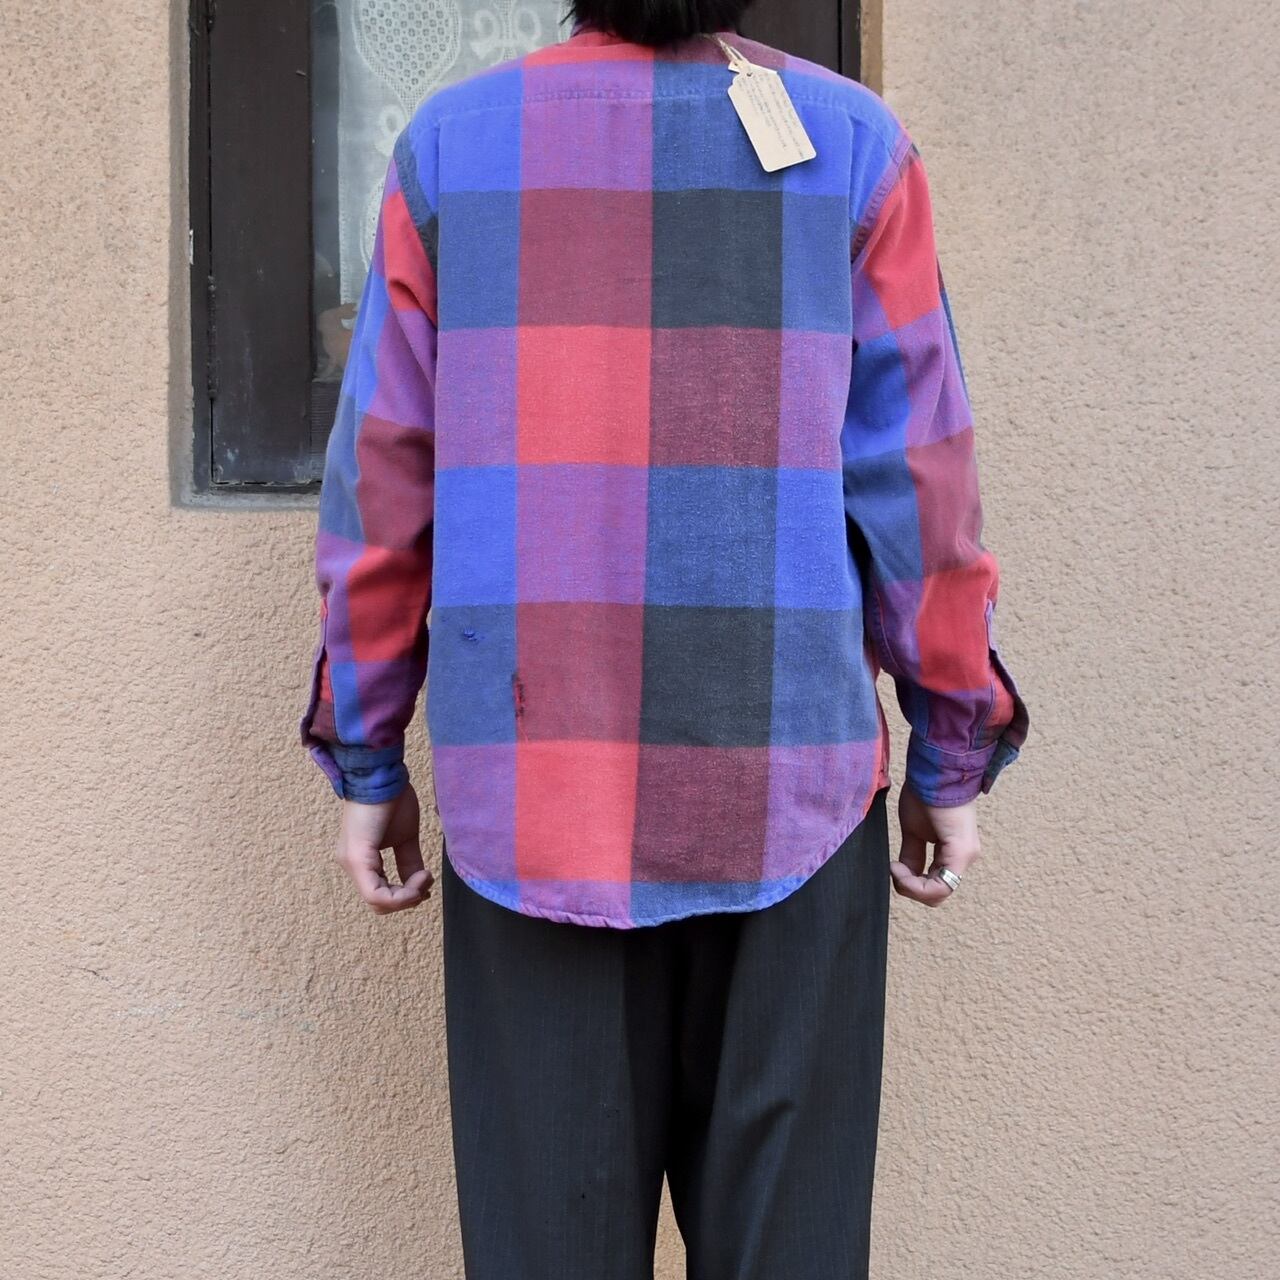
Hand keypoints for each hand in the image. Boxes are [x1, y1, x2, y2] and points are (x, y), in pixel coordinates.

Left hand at [333, 782, 433, 913]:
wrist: (382, 774)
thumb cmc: (392, 798)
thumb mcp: (406, 837)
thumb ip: (409, 861)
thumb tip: (419, 881)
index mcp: (361, 860)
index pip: (380, 894)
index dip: (406, 896)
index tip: (428, 879)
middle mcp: (351, 865)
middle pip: (378, 903)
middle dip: (407, 899)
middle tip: (426, 881)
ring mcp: (352, 863)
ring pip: (376, 901)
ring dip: (406, 897)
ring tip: (425, 877)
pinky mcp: (357, 858)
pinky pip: (375, 893)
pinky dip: (401, 894)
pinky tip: (419, 879)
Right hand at [890, 784, 979, 907]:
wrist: (935, 772)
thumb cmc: (925, 794)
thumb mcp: (913, 831)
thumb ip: (912, 855)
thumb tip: (904, 873)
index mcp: (954, 854)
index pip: (934, 886)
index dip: (909, 885)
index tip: (892, 866)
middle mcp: (964, 859)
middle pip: (936, 895)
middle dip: (910, 888)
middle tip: (894, 868)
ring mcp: (965, 857)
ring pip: (938, 894)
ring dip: (911, 886)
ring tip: (895, 866)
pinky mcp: (960, 853)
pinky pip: (940, 886)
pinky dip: (916, 883)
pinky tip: (898, 868)